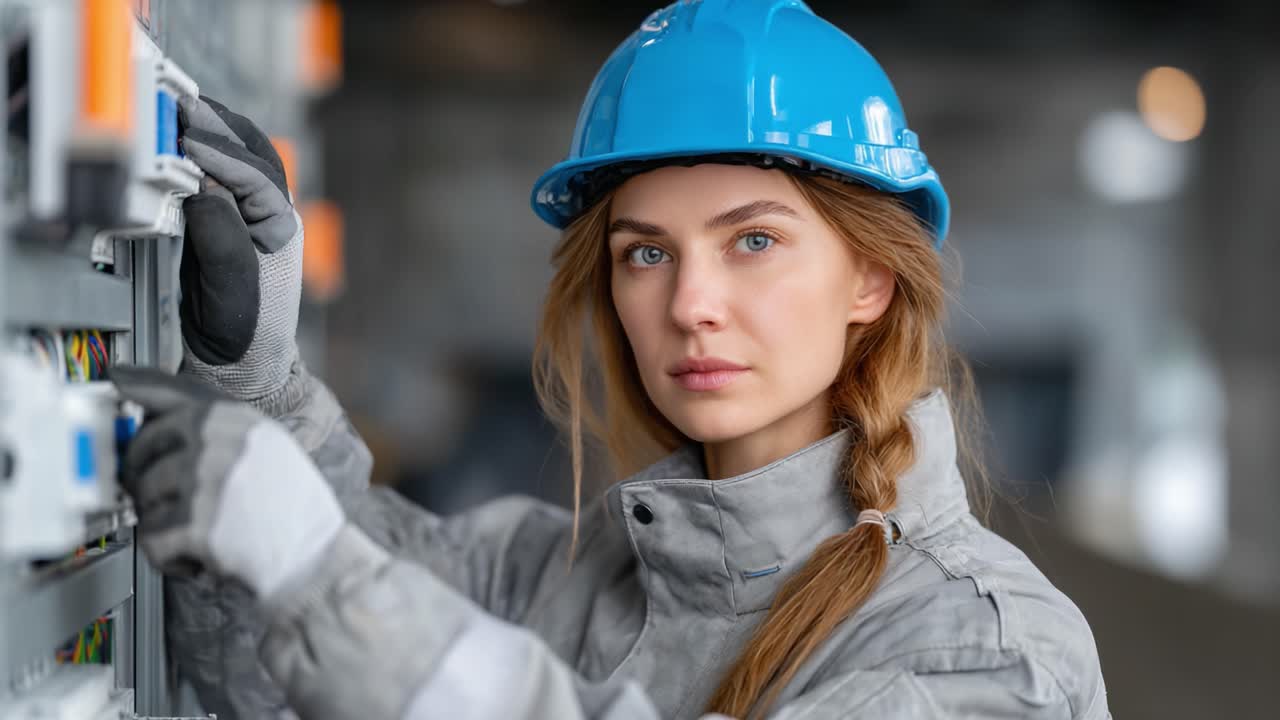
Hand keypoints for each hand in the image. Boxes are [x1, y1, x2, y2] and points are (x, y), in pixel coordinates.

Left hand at [111, 365, 342, 599]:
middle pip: (143, 447)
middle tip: (165, 500)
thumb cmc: (294, 512)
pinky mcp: (194, 521)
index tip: (118, 380)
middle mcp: (218, 440)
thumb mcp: (270, 451)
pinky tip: (199, 559)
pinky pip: (151, 539)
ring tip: (199, 533)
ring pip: (142, 497)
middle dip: (143, 477)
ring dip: (162, 523)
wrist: (314, 558)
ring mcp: (204, 478)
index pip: (174, 392)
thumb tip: (163, 428)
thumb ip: (222, 434)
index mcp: (237, 420)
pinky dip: (169, 559)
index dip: (139, 385)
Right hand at [177, 96, 302, 404]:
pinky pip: (219, 172)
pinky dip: (201, 150)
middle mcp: (270, 212)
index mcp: (280, 225)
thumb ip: (220, 235)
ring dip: (212, 129)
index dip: (220, 151)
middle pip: (252, 150)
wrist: (239, 364)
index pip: (253, 173)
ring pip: (240, 154)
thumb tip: (202, 187)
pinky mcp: (228, 219)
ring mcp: (252, 213)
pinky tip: (178, 139)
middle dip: (218, 124)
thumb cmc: (244, 332)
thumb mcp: (231, 287)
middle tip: (179, 104)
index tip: (187, 138)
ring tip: (177, 110)